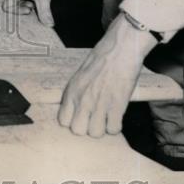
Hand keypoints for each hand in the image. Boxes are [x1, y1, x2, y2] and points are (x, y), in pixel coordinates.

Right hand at [3, 0, 76, 25]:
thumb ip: (44, 13)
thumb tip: (48, 25)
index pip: (6, 6)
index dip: (16, 12)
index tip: (29, 11)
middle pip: (14, 3)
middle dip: (23, 10)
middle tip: (33, 10)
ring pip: (23, 0)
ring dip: (30, 6)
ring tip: (39, 6)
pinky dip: (36, 1)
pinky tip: (45, 1)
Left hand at [57, 13, 157, 136]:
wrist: (120, 49)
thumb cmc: (102, 59)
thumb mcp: (81, 75)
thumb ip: (78, 93)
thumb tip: (78, 111)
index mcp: (72, 91)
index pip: (63, 121)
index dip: (73, 122)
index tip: (81, 118)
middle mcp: (83, 100)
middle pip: (78, 131)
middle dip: (86, 128)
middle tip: (94, 120)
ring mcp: (99, 104)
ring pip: (95, 133)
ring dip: (102, 128)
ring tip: (106, 118)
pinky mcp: (117, 106)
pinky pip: (113, 129)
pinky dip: (116, 126)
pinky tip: (116, 116)